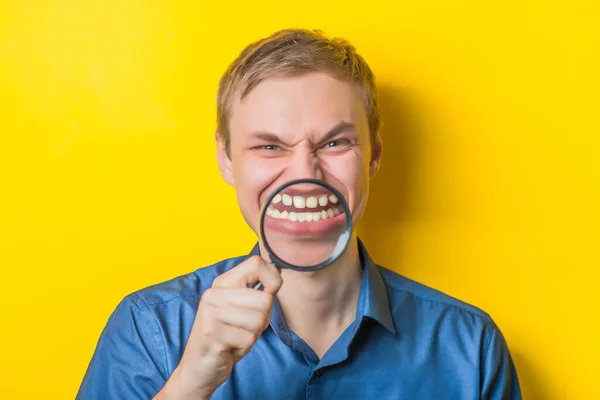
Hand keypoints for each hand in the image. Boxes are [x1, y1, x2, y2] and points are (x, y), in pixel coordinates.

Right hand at [155, 256, 281, 398]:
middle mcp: (214, 294)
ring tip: (236, 337)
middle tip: (245, 327)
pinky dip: (244, 347)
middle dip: (263, 319)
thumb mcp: (240, 309)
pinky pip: (249, 339)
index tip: (268, 295)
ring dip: (253, 334)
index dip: (272, 279)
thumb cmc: (226, 337)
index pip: (257, 263)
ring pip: (259, 320)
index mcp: (222, 283)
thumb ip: (256, 292)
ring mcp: (211, 313)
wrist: (197, 369)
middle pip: (265, 299)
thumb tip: (278, 272)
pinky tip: (230, 348)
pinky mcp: (212, 334)